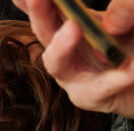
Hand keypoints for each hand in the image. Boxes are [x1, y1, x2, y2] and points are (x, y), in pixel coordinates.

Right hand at [17, 0, 133, 117]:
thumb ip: (128, 8)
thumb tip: (111, 22)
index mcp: (73, 24)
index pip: (47, 10)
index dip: (30, 3)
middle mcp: (66, 49)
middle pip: (44, 31)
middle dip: (39, 14)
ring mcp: (73, 75)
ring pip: (56, 63)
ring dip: (60, 47)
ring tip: (73, 28)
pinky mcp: (90, 97)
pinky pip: (98, 88)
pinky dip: (114, 78)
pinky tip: (132, 68)